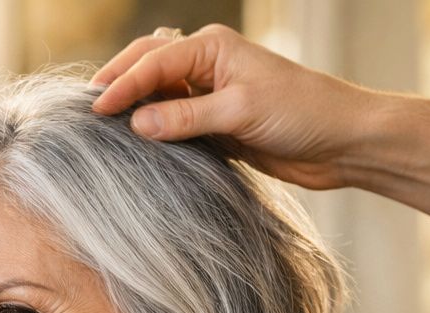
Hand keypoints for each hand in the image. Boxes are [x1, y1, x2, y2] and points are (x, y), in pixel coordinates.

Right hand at [90, 25, 375, 191]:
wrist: (342, 141)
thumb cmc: (302, 113)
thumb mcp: (240, 112)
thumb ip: (186, 118)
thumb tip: (137, 123)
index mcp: (213, 49)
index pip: (154, 61)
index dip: (123, 85)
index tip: (96, 110)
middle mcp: (208, 67)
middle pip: (150, 68)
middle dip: (119, 84)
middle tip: (88, 110)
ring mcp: (211, 96)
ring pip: (159, 97)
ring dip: (136, 109)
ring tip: (104, 129)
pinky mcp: (217, 126)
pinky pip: (174, 125)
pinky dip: (155, 132)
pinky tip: (137, 146)